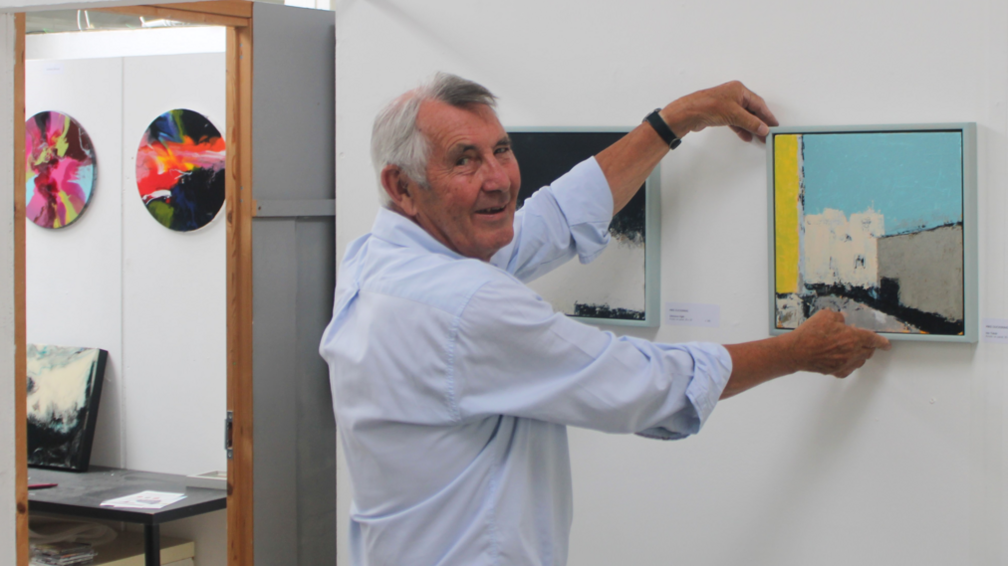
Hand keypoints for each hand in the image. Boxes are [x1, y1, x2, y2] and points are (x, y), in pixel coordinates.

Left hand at [660, 81, 778, 142]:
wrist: (688, 113)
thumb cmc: (708, 106)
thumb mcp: (734, 115)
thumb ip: (751, 122)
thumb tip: (763, 128)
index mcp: (739, 90)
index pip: (758, 103)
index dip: (767, 115)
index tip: (773, 124)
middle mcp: (733, 95)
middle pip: (751, 110)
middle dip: (759, 122)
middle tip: (767, 132)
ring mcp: (726, 104)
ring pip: (743, 116)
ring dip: (750, 127)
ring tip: (758, 137)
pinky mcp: (720, 113)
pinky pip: (734, 121)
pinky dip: (740, 128)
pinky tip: (746, 136)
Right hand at [785, 310, 891, 377]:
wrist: (797, 351)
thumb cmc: (810, 334)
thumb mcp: (825, 316)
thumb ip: (838, 317)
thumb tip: (842, 320)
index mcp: (854, 337)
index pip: (874, 340)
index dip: (882, 342)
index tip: (886, 344)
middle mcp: (852, 352)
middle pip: (868, 351)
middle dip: (868, 346)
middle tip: (862, 342)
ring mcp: (845, 363)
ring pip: (860, 361)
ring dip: (859, 355)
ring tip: (851, 349)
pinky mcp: (836, 371)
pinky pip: (849, 369)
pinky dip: (849, 364)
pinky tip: (843, 359)